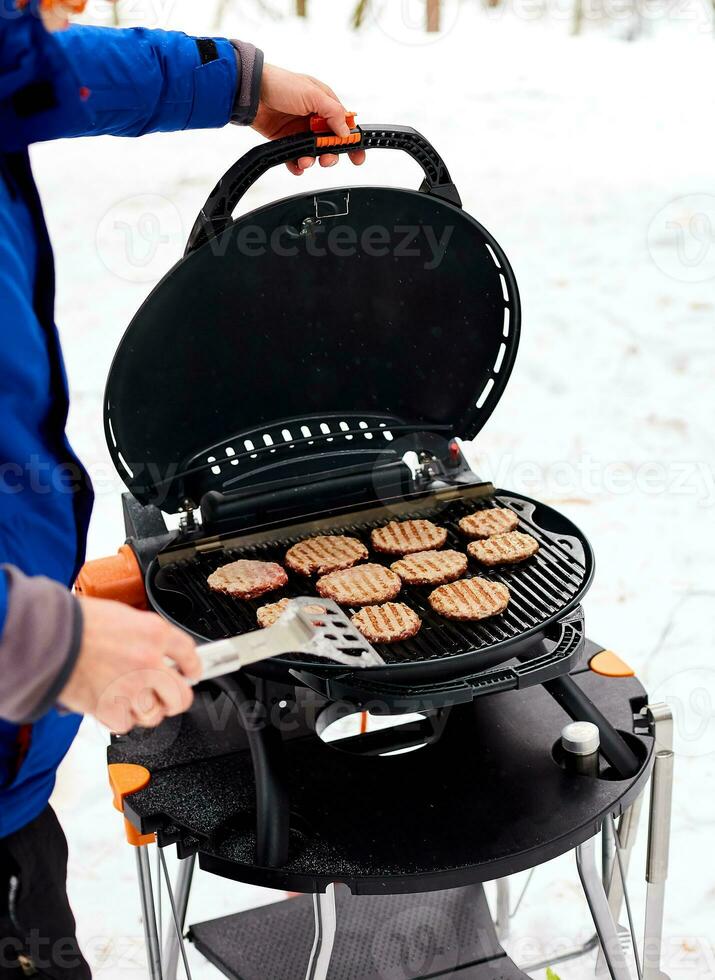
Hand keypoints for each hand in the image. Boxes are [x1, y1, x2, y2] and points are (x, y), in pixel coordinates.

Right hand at [59, 597, 200, 732]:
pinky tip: (110, 703)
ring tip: (131, 699)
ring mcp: (132, 688)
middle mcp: (149, 662)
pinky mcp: (111, 709)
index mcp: (154, 634)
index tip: (192, 673)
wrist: (48, 638)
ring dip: (145, 710)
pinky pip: (127, 724)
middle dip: (176, 698)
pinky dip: (119, 718)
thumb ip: (144, 637)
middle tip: (168, 696)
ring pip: (154, 715)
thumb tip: (156, 651)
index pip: (189, 654)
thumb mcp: (122, 617)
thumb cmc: (77, 624)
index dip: (193, 667)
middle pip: (181, 696)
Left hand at [252, 64, 365, 175]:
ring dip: (312, 160)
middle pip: (330, 143)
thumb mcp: (312, 94)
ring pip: (313, 152)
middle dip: (331, 154)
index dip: (352, 141)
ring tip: (305, 160)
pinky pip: (295, 157)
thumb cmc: (280, 84)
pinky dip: (297, 164)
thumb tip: (346, 131)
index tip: (357, 156)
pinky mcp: (285, 139)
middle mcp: (314, 118)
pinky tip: (296, 165)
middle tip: (326, 159)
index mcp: (324, 103)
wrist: (250, 92)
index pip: (344, 124)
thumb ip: (333, 113)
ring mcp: (299, 129)